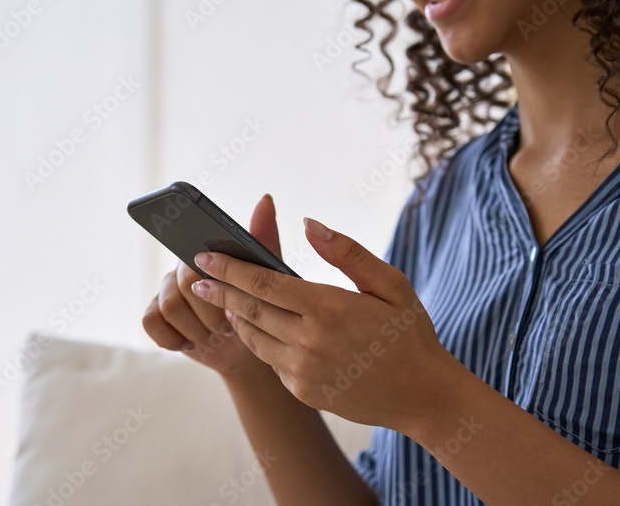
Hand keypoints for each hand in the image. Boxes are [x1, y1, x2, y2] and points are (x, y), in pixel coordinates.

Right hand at [141, 194, 278, 379]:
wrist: (248, 346)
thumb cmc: (259, 306)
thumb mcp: (269, 273)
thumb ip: (263, 237)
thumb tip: (266, 198)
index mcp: (206, 254)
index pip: (198, 256)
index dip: (213, 279)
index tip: (225, 296)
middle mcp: (182, 267)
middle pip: (184, 283)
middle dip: (211, 311)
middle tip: (229, 324)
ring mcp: (166, 291)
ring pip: (169, 306)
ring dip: (197, 327)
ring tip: (215, 334)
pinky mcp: (156, 316)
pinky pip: (151, 322)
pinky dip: (173, 337)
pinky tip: (192, 342)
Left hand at [188, 217, 447, 429]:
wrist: (422, 396)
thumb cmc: (408, 332)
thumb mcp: (389, 283)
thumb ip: (346, 252)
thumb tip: (308, 223)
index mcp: (328, 308)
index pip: (263, 282)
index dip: (229, 268)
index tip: (204, 256)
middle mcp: (309, 341)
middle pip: (249, 309)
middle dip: (219, 291)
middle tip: (197, 278)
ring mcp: (303, 371)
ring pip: (254, 338)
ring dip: (236, 317)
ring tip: (226, 300)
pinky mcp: (303, 391)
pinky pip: (271, 361)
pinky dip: (262, 341)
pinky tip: (261, 328)